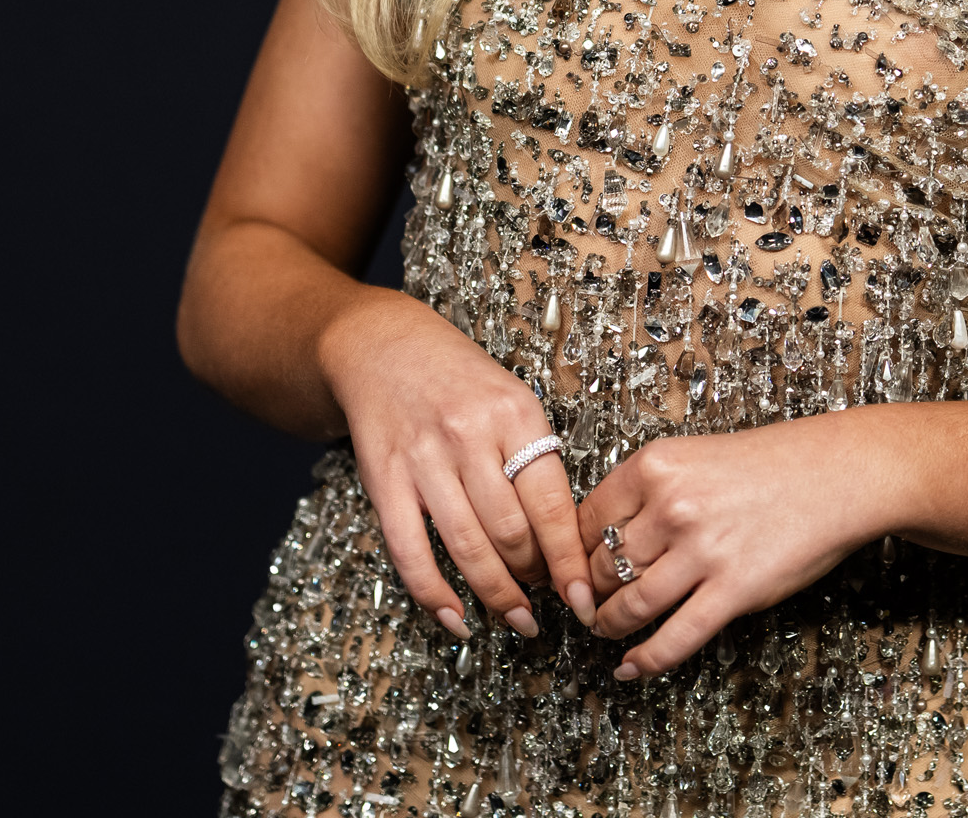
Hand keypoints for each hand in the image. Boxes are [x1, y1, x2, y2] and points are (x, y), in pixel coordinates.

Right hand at [322, 289, 598, 640]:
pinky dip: (434, 596)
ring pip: (468, 548)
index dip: (569, 561)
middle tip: (547, 598)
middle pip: (512, 532)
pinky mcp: (384, 481)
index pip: (551, 504)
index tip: (584, 599)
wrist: (382, 347)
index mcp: (515, 414)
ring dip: (497, 595)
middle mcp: (470, 436)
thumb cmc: (460, 382)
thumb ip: (536, 459)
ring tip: (519, 619)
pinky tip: (457, 619)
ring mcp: (424, 460)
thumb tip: (565, 537)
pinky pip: (411, 552)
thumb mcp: (512, 400)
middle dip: (535, 578)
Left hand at [576, 412, 918, 679]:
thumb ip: (649, 492)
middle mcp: (671, 507)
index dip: (572, 553)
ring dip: (609, 626)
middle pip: (602, 566)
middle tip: (586, 606)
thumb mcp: (694, 457)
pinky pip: (676, 637)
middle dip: (589, 594)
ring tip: (606, 631)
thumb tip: (602, 537)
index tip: (572, 570)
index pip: (586, 520)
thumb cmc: (770, 465)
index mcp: (655, 467)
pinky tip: (630, 668)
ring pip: (629, 605)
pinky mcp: (733, 591)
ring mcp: (702, 551)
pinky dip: (646, 659)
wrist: (838, 474)